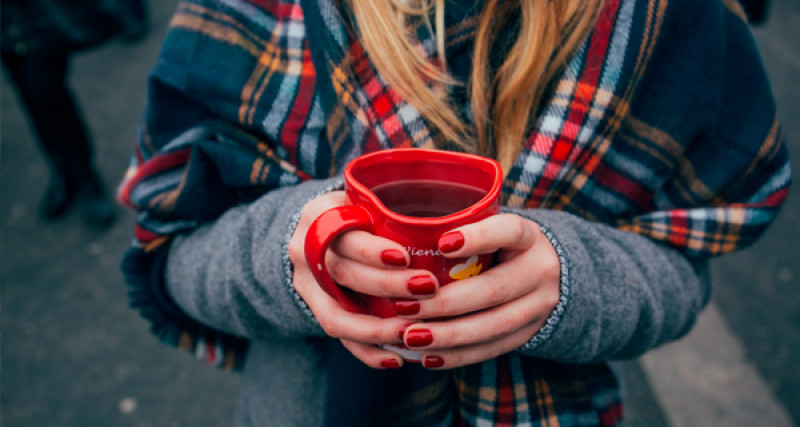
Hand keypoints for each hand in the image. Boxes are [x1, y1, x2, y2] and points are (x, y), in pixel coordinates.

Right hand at [288, 191, 442, 368]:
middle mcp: (305, 250)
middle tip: (427, 289)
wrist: (317, 232)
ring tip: (413, 333)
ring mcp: (305, 284)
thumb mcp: (366, 199)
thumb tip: (455, 222)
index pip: (342, 233)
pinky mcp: (314, 310)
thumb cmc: (358, 212)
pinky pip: (338, 337)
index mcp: (320, 215)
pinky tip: (397, 358)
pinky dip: (367, 351)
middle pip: (342, 273)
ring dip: (377, 328)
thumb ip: (393, 209)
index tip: (405, 257)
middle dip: (386, 286)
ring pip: (336, 314)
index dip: (371, 250)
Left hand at [398, 214, 560, 368]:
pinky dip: (458, 355)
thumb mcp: (493, 227)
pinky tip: (428, 357)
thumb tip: (402, 234)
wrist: (550, 275)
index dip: (478, 237)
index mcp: (528, 237)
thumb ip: (461, 228)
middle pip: (494, 290)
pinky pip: (492, 348)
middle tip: (404, 308)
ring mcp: (539, 306)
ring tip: (411, 337)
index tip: (441, 244)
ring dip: (448, 335)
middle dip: (446, 303)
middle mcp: (540, 271)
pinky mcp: (529, 333)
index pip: (509, 231)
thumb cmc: (501, 245)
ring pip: (494, 326)